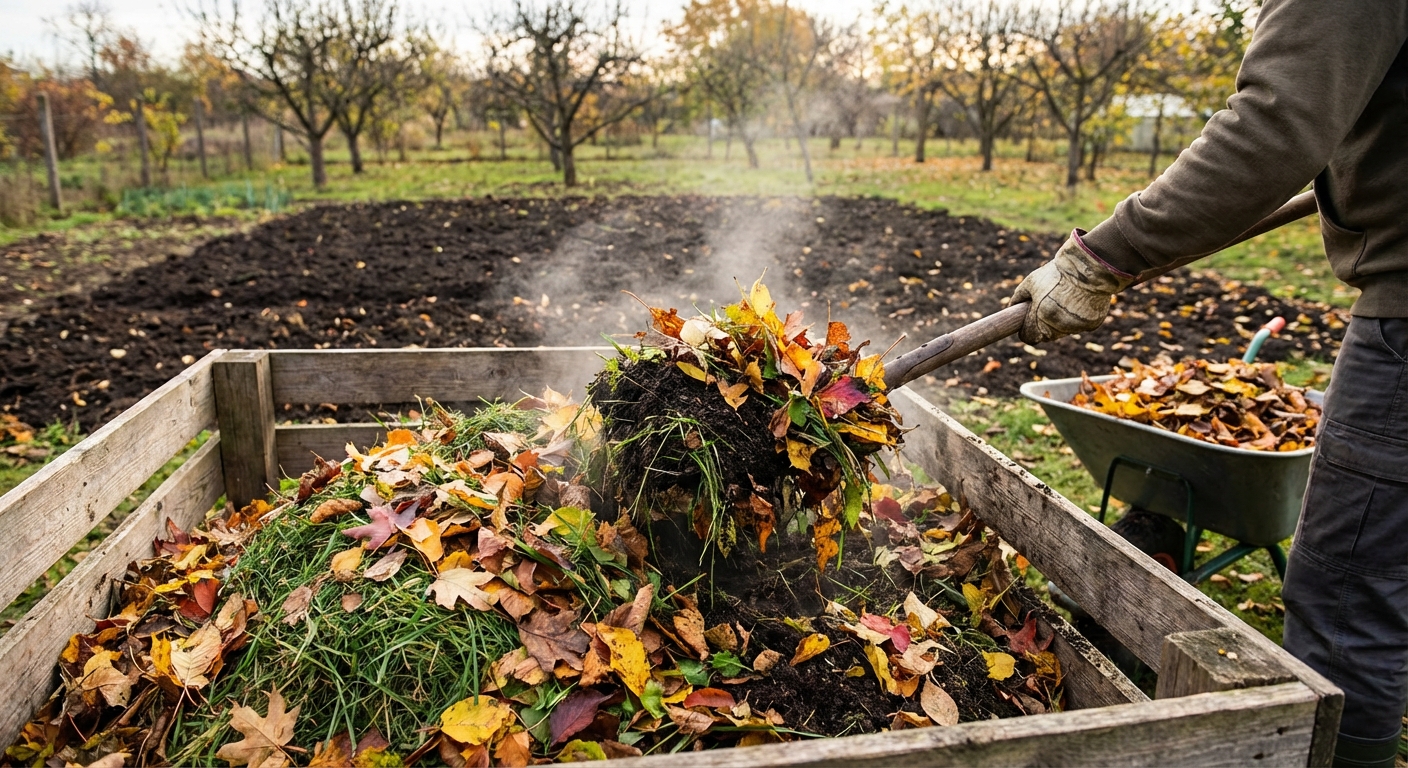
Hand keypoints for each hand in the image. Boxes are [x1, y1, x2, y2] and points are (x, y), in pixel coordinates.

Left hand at [1009, 230, 1133, 343]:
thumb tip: (1010, 309)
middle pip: (1046, 336)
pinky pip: (1080, 325)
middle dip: (1042, 326)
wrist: (1089, 266)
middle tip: (1046, 307)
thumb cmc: (1057, 273)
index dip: (1025, 330)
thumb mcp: (1031, 282)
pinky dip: (1078, 317)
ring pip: (1063, 331)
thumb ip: (1018, 298)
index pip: (1028, 337)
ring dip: (1061, 322)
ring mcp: (1076, 327)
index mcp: (1040, 318)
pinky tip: (1080, 301)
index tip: (1026, 324)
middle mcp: (1058, 327)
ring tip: (1064, 300)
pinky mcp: (1092, 325)